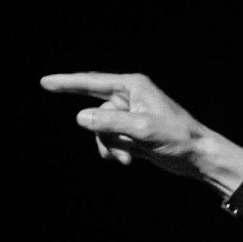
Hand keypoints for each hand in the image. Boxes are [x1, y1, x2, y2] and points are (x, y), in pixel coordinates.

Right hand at [39, 71, 206, 177]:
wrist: (197, 155)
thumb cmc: (177, 137)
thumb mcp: (141, 129)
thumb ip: (109, 123)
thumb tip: (80, 116)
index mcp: (133, 86)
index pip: (92, 82)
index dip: (67, 83)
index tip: (45, 82)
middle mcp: (129, 97)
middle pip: (95, 110)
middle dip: (97, 129)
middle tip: (107, 139)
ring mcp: (129, 114)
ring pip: (100, 129)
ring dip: (108, 145)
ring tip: (125, 157)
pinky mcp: (131, 131)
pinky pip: (109, 139)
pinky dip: (114, 150)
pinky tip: (128, 159)